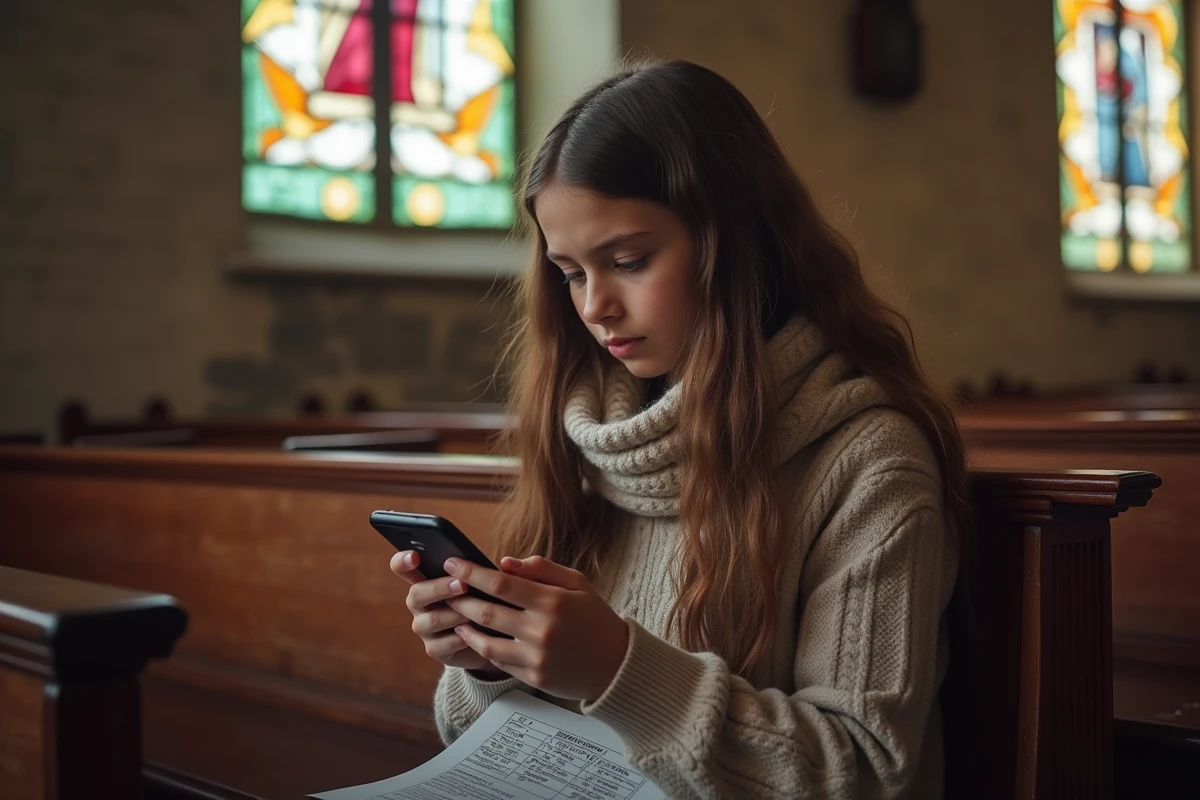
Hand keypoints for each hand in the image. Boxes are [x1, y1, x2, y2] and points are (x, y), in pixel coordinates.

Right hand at [390, 550, 504, 676]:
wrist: (490, 639)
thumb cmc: (483, 602)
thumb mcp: (479, 583)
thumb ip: (478, 572)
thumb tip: (496, 563)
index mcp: (425, 581)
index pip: (403, 568)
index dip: (403, 561)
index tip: (415, 556)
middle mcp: (420, 604)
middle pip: (416, 593)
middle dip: (440, 588)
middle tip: (462, 585)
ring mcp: (424, 628)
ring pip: (432, 620)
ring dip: (455, 614)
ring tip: (475, 612)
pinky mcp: (434, 649)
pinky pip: (443, 643)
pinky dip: (461, 637)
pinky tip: (476, 633)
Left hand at [444, 555, 628, 702]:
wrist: (616, 666)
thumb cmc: (595, 618)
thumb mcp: (577, 584)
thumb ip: (541, 569)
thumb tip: (503, 562)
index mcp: (553, 601)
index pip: (501, 583)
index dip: (471, 572)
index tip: (452, 562)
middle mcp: (542, 630)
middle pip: (486, 612)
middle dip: (459, 598)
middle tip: (444, 589)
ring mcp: (536, 657)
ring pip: (486, 641)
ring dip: (465, 627)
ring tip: (454, 615)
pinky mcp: (533, 678)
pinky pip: (499, 661)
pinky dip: (483, 648)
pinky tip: (475, 637)